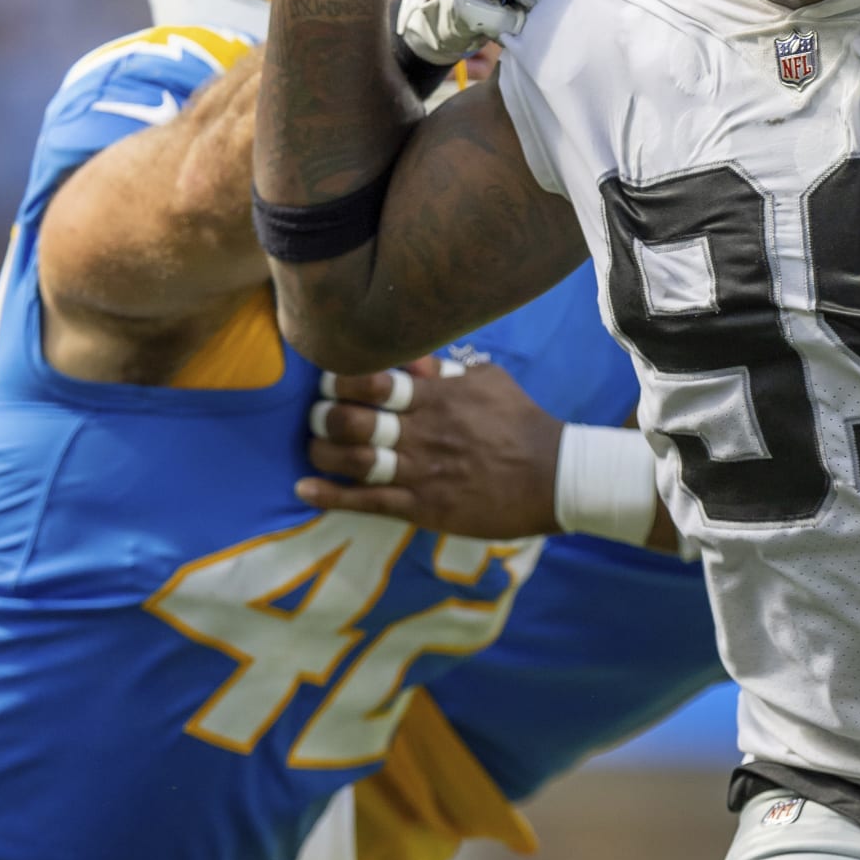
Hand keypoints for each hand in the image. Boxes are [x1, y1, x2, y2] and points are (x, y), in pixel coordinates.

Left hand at [299, 353, 564, 536]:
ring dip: (323, 452)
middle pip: (352, 420)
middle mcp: (422, 433)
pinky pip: (367, 502)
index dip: (340, 380)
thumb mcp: (488, 380)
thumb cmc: (522, 424)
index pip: (371, 380)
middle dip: (325, 417)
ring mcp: (421, 472)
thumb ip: (443, 368)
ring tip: (315, 447)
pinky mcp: (424, 507)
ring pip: (352, 461)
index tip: (332, 382)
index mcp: (436, 398)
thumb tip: (409, 352)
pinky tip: (305, 489)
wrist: (555, 478)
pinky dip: (330, 496)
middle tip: (319, 416)